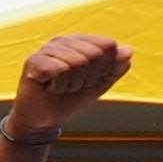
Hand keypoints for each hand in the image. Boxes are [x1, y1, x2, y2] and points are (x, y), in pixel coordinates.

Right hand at [2, 32, 133, 145]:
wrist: (44, 121)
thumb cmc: (69, 99)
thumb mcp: (99, 84)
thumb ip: (115, 68)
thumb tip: (128, 50)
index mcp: (80, 41)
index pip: (108, 45)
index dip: (103, 68)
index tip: (88, 80)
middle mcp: (63, 40)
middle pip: (94, 54)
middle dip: (87, 78)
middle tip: (72, 86)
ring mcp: (47, 49)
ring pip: (77, 62)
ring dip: (71, 84)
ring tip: (60, 88)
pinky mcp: (34, 60)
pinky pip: (59, 69)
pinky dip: (58, 85)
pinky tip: (49, 88)